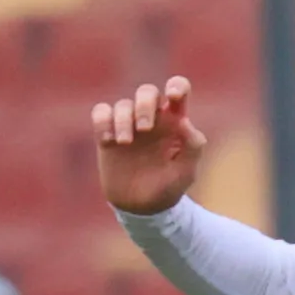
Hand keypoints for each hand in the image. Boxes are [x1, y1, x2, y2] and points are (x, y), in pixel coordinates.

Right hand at [92, 76, 206, 215]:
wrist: (142, 208)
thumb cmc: (168, 188)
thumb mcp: (186, 172)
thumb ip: (193, 146)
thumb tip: (184, 121)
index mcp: (174, 122)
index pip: (178, 89)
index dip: (177, 85)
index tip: (173, 96)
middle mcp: (152, 119)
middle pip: (146, 91)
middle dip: (144, 104)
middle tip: (144, 128)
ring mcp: (128, 125)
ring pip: (122, 104)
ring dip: (122, 119)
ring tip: (124, 143)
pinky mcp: (107, 135)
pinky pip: (101, 112)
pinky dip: (102, 121)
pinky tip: (108, 141)